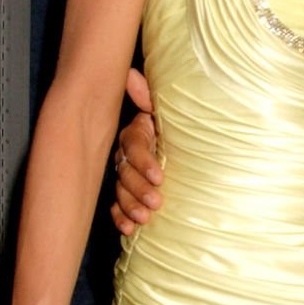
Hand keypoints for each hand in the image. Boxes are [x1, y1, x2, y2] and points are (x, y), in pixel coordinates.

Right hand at [110, 65, 161, 234]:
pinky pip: (118, 206)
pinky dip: (121, 218)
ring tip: (144, 219)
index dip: (144, 162)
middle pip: (126, 173)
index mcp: (136, 135)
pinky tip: (128, 229)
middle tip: (155, 204)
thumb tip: (131, 75)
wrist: (185, 147)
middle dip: (139, 189)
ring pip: (121, 191)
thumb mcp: (166, 110)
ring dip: (130, 206)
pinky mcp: (129, 193)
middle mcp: (127, 156)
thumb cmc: (176, 126)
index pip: (134, 147)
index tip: (160, 177)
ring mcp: (126, 176)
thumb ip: (149, 97)